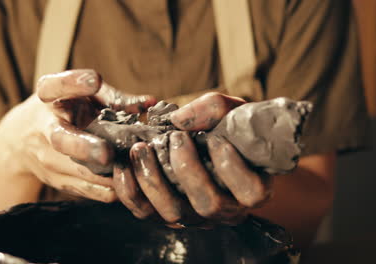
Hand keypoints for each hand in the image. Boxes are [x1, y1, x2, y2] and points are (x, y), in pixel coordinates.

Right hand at [0, 69, 155, 201]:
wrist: (21, 141)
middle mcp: (43, 129)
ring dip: (105, 173)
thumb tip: (151, 103)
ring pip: (77, 170)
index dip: (73, 82)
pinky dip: (108, 189)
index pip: (54, 86)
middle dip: (84, 147)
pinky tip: (128, 182)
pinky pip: (85, 189)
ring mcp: (47, 158)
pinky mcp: (57, 180)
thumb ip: (115, 98)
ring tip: (131, 168)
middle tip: (107, 153)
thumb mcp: (81, 95)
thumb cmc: (64, 109)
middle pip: (61, 140)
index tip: (94, 79)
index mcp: (48, 98)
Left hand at [112, 92, 270, 224]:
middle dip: (188, 170)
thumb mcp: (231, 113)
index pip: (251, 192)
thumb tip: (178, 120)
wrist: (206, 143)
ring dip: (154, 180)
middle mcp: (224, 209)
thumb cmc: (227, 130)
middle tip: (176, 138)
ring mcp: (193, 216)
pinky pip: (145, 212)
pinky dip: (130, 191)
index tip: (217, 140)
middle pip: (208, 205)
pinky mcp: (164, 213)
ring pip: (173, 214)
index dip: (233, 169)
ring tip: (141, 149)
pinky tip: (124, 166)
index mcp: (250, 188)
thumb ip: (215, 110)